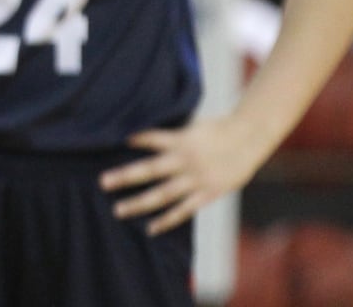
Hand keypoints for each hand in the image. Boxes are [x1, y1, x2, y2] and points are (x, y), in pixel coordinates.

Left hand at [100, 116, 266, 235]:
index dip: (135, 139)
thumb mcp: (193, 123)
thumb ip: (172, 130)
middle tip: (102, 182)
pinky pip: (184, 210)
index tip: (116, 141)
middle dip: (125, 176)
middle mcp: (186, 160)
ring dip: (139, 203)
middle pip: (151, 169)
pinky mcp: (208, 193)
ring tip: (118, 211)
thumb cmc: (217, 129)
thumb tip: (145, 125)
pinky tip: (150, 228)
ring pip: (164, 194)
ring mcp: (197, 179)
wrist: (249, 139)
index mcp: (182, 139)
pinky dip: (167, 220)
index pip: (152, 138)